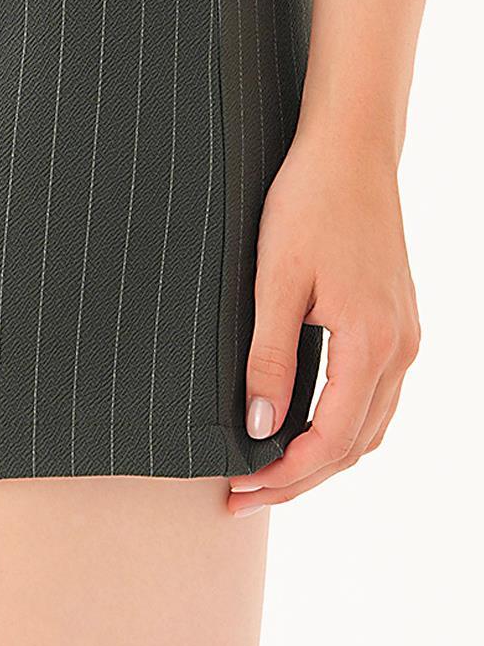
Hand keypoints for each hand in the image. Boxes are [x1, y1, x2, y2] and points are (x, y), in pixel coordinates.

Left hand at [228, 126, 419, 514]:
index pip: (331, 441)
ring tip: (267, 469)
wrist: (351, 150)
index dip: (286, 476)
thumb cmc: (309, 203)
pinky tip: (301, 421)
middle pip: (355, 445)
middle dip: (300, 478)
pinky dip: (340, 423)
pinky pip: (375, 395)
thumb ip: (269, 357)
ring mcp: (404, 336)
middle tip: (243, 495)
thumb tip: (260, 427)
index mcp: (371, 343)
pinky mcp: (397, 321)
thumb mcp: (275, 279)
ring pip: (369, 424)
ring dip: (322, 456)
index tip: (240, 492)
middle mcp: (399, 347)